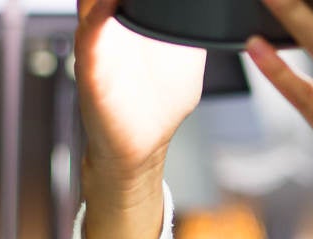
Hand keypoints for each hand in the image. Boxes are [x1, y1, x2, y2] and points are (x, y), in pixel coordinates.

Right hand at [76, 0, 206, 238]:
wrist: (139, 149)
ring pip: (94, 0)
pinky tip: (109, 4)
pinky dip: (98, 16)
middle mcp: (109, 23)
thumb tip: (221, 7)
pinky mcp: (92, 70)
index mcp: (130, 16)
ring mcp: (99, 43)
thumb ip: (194, 23)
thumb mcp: (186, 50)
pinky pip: (91, 36)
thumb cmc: (158, 102)